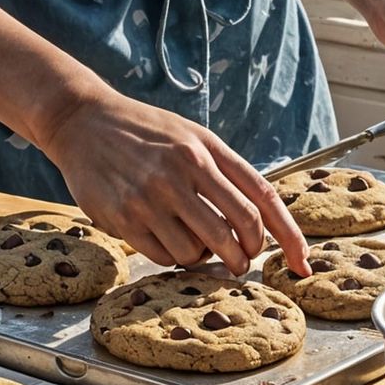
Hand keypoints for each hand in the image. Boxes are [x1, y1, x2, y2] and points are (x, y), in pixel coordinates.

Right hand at [33, 81, 310, 275]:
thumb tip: (259, 221)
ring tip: (189, 238)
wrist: (82, 121)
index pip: (262, 198)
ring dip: (202, 257)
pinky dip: (172, 256)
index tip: (302, 263)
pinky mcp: (124, 216)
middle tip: (239, 262)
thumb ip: (223, 172)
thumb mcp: (190, 136)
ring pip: (200, 252)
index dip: (289, 235)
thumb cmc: (144, 130)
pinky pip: (165, 257)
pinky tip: (162, 236)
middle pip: (238, 232)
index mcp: (205, 148)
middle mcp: (182, 170)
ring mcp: (152, 194)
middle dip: (245, 257)